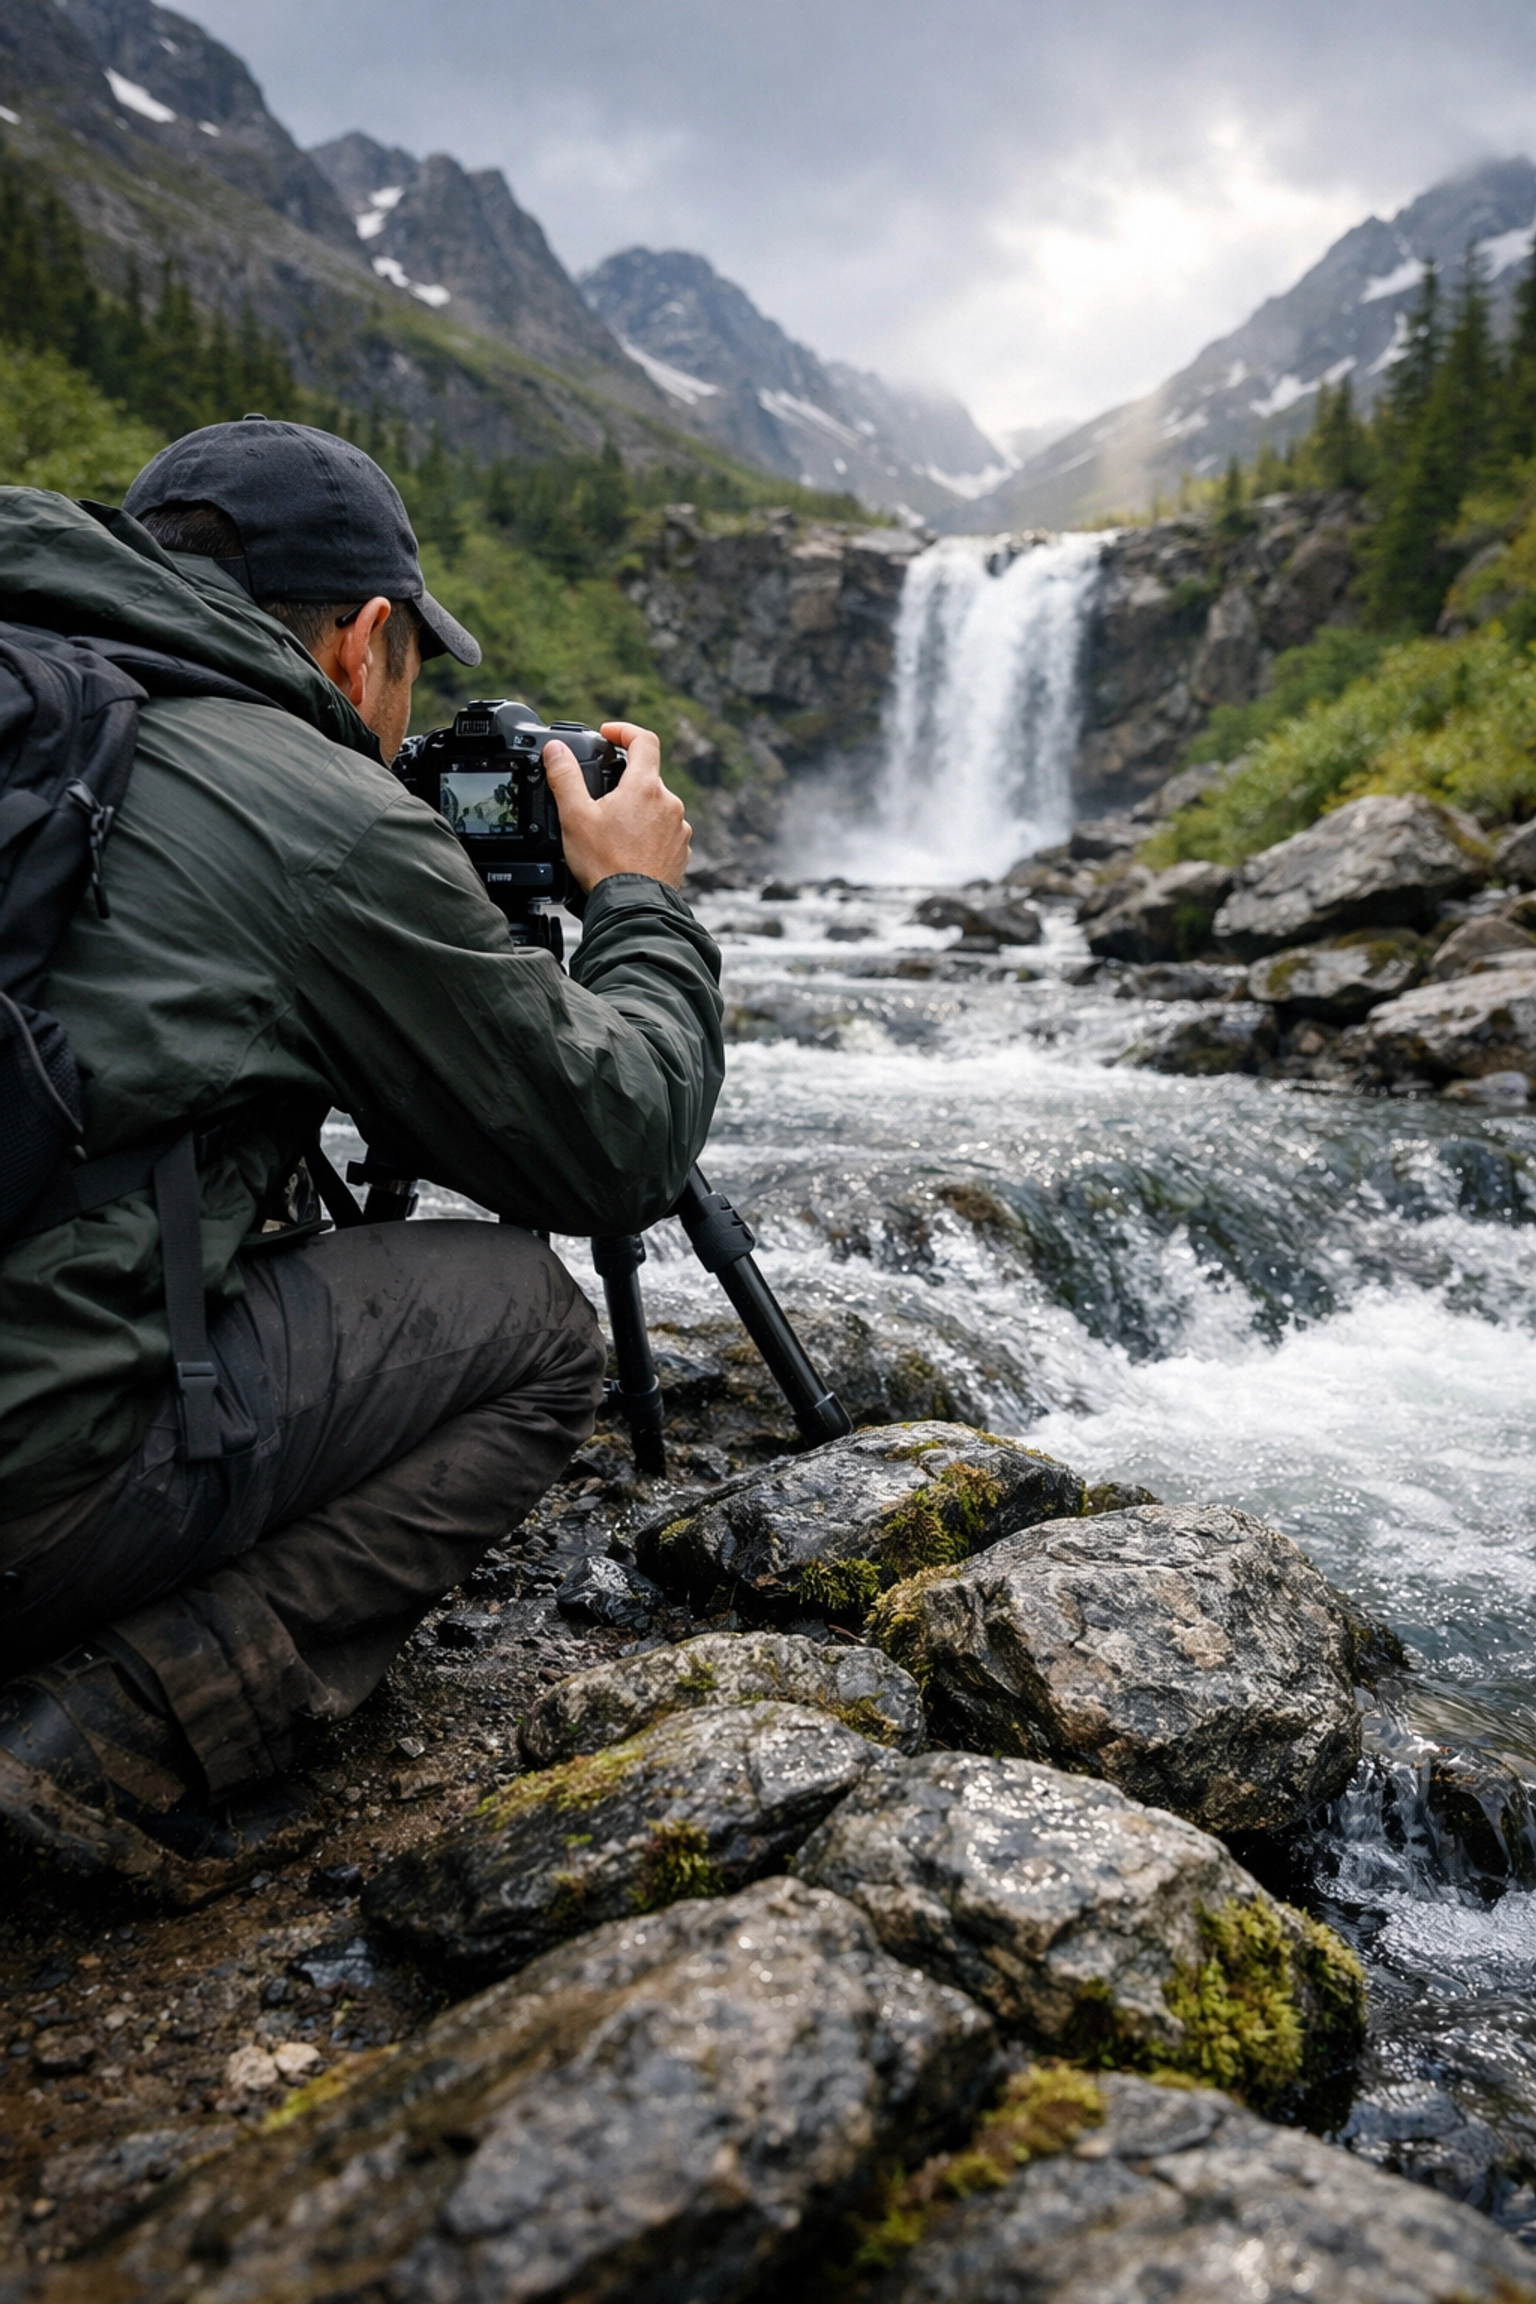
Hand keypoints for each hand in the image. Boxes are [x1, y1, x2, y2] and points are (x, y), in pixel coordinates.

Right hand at [542, 722, 691, 891]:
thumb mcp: (574, 816)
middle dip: (624, 782)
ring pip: (657, 807)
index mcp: (645, 787)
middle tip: (600, 799)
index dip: (624, 731)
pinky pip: (665, 833)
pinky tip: (628, 850)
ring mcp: (679, 829)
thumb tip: (555, 750)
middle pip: (648, 777)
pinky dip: (648, 834)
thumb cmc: (605, 864)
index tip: (608, 734)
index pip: (644, 740)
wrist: (633, 907)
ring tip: (613, 831)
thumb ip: (564, 777)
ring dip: (637, 811)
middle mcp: (669, 804)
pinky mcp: (681, 852)